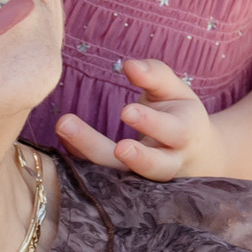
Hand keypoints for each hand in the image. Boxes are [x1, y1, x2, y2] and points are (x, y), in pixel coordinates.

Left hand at [53, 59, 225, 180]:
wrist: (192, 157)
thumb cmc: (179, 115)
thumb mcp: (176, 92)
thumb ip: (156, 75)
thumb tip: (130, 65)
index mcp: (184, 135)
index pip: (172, 132)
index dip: (150, 123)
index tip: (126, 111)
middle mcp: (167, 163)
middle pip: (151, 166)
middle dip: (134, 157)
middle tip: (117, 146)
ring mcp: (144, 181)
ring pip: (120, 177)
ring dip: (90, 154)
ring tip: (64, 127)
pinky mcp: (122, 187)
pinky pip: (98, 177)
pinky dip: (77, 158)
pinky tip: (59, 137)